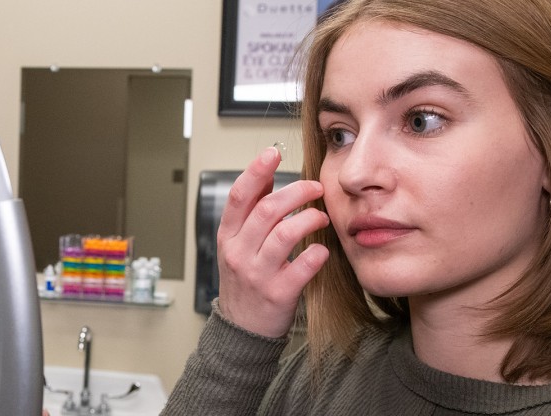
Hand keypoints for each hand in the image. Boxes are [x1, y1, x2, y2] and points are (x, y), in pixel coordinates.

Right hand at [217, 147, 329, 337]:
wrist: (242, 328)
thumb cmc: (245, 280)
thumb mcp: (237, 243)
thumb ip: (250, 209)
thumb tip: (265, 173)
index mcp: (228, 235)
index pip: (239, 195)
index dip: (256, 171)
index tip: (273, 153)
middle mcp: (239, 252)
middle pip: (267, 210)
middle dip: (296, 191)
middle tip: (316, 187)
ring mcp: (257, 274)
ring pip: (284, 235)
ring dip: (309, 219)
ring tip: (321, 216)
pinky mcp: (278, 294)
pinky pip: (302, 267)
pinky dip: (317, 254)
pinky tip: (322, 250)